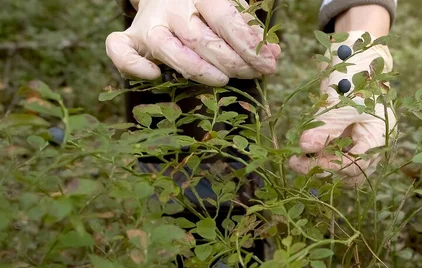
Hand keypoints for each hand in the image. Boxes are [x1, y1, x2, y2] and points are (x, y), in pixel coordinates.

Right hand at [106, 0, 279, 85]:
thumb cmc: (206, 5)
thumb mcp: (230, 7)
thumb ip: (250, 30)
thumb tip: (274, 55)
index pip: (226, 19)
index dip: (249, 45)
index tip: (269, 64)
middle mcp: (171, 8)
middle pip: (201, 40)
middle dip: (232, 62)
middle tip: (253, 74)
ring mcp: (149, 24)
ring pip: (170, 51)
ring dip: (199, 71)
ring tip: (222, 80)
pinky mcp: (131, 39)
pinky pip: (121, 52)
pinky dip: (134, 67)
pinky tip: (155, 76)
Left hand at [289, 31, 394, 185]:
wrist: (354, 55)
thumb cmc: (356, 76)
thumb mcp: (342, 102)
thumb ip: (325, 126)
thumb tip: (303, 147)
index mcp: (378, 137)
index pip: (358, 165)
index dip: (334, 167)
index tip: (309, 162)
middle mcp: (369, 144)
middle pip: (349, 172)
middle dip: (323, 170)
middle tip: (296, 163)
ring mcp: (356, 141)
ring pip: (337, 165)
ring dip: (316, 164)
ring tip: (294, 158)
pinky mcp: (342, 136)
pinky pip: (328, 153)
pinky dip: (314, 154)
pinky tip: (299, 149)